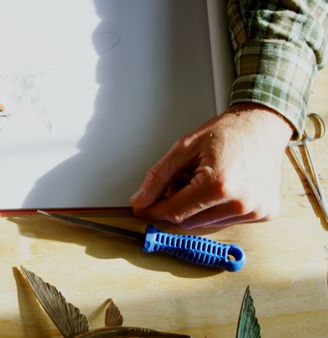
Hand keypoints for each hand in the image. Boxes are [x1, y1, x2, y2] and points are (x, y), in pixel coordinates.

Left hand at [130, 103, 293, 227]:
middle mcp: (240, 204)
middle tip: (180, 181)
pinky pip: (225, 221)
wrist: (264, 127)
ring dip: (196, 208)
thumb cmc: (227, 132)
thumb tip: (140, 201)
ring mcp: (255, 212)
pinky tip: (222, 187)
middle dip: (175, 205)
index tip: (141, 207)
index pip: (174, 212)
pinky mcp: (264, 215)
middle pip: (188, 222)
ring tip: (204, 180)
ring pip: (205, 224)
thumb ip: (158, 177)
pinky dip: (215, 209)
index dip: (153, 210)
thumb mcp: (184, 148)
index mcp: (219, 185)